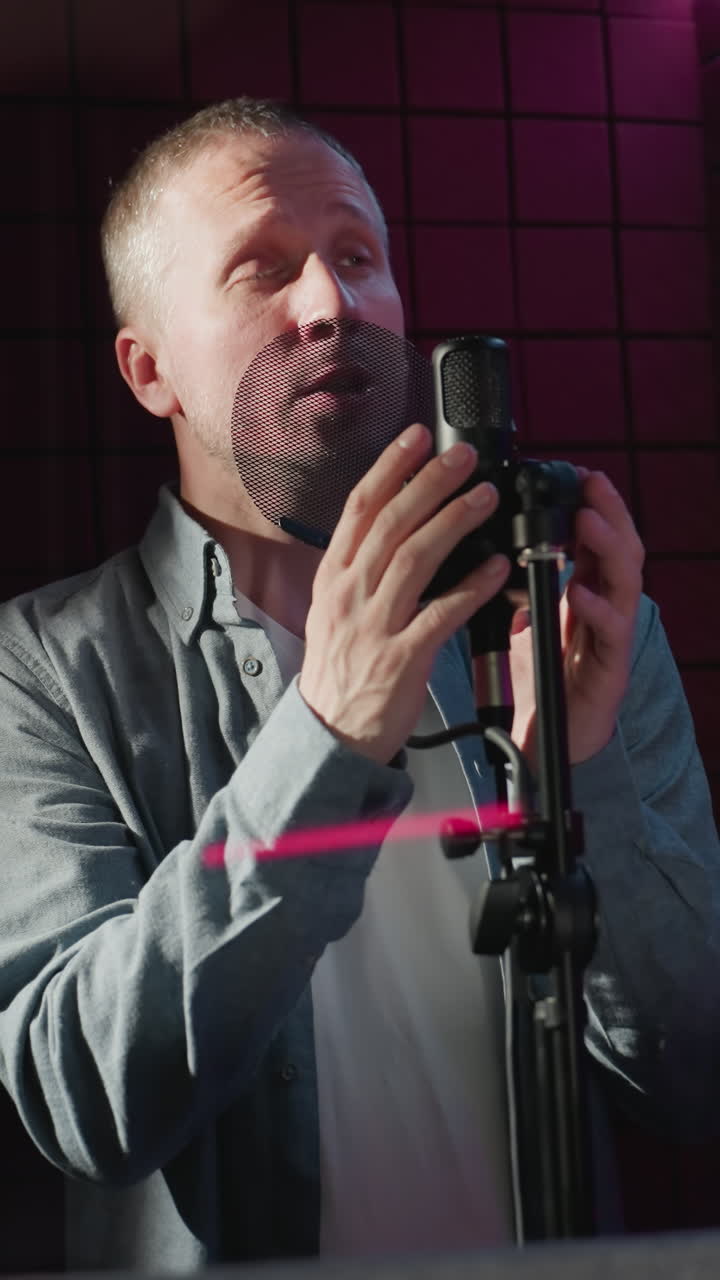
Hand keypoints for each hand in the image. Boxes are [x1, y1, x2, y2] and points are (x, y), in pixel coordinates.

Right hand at [299, 422, 509, 764]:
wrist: (330, 733)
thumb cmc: (340, 669)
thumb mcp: (334, 609)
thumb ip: (360, 567)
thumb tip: (394, 522)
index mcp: (334, 576)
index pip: (360, 507)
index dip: (391, 467)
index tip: (419, 437)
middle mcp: (350, 593)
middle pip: (392, 523)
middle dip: (431, 482)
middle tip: (466, 457)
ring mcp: (374, 625)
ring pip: (415, 558)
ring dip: (455, 521)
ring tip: (487, 497)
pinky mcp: (401, 659)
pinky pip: (442, 614)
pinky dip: (472, 587)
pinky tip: (497, 567)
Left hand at [508, 469, 643, 765]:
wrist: (546, 742)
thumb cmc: (541, 683)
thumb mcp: (523, 622)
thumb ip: (517, 588)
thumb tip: (491, 549)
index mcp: (584, 594)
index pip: (597, 540)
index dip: (594, 506)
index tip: (580, 475)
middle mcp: (604, 611)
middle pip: (621, 550)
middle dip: (609, 513)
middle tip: (591, 484)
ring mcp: (611, 640)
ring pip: (625, 584)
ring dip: (608, 548)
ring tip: (587, 521)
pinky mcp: (609, 673)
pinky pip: (610, 637)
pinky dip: (597, 612)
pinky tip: (581, 593)